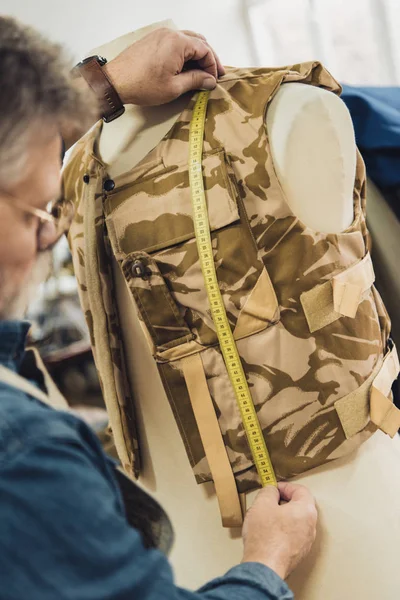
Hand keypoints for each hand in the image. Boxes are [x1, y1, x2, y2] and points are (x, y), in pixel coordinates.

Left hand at [104, 28, 224, 105]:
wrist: (115, 82)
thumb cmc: (141, 84)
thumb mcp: (174, 87)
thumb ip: (195, 81)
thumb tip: (209, 80)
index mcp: (178, 42)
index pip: (205, 49)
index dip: (213, 65)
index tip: (214, 79)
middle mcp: (170, 34)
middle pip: (198, 42)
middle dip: (207, 58)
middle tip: (212, 74)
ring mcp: (160, 35)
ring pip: (187, 40)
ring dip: (196, 55)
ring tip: (200, 72)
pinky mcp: (152, 40)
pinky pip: (174, 42)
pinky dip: (183, 53)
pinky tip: (185, 67)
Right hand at [242, 482, 317, 579]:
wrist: (264, 567)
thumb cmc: (265, 536)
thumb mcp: (262, 503)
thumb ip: (269, 491)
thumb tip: (272, 491)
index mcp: (306, 511)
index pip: (301, 490)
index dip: (285, 486)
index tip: (273, 488)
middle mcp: (310, 527)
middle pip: (300, 506)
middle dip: (283, 501)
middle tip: (269, 502)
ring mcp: (306, 542)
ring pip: (295, 522)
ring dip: (282, 516)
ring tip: (265, 518)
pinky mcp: (298, 554)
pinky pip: (292, 536)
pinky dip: (282, 531)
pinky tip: (267, 534)